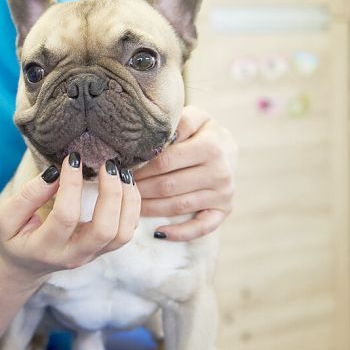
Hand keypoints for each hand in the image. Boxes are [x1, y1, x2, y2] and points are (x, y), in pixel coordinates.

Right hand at [0, 155, 140, 282]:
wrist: (25, 266)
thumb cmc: (14, 238)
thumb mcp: (5, 218)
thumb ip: (27, 196)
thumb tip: (54, 173)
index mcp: (46, 248)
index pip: (66, 216)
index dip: (71, 185)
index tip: (73, 159)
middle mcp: (74, 255)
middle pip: (105, 230)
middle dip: (112, 193)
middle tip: (107, 164)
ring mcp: (92, 255)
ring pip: (123, 233)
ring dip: (129, 200)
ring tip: (121, 172)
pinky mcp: (103, 249)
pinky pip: (127, 232)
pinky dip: (132, 206)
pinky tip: (124, 185)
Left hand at [134, 106, 237, 241]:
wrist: (228, 147)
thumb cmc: (202, 131)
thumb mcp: (193, 116)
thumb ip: (177, 122)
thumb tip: (154, 136)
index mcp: (211, 146)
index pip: (166, 162)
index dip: (141, 169)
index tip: (123, 171)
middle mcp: (220, 172)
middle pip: (169, 186)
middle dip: (141, 189)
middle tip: (121, 190)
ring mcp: (223, 194)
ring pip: (178, 206)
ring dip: (151, 208)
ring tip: (130, 205)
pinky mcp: (224, 210)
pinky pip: (201, 227)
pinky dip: (180, 233)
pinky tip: (158, 232)